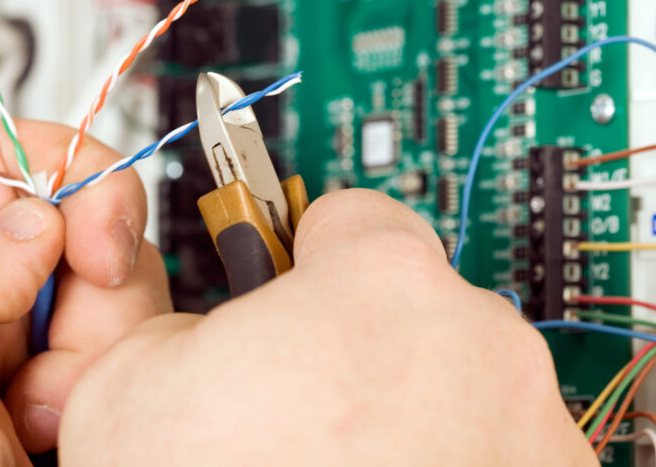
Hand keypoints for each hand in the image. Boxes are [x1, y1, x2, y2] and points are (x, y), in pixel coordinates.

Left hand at [0, 121, 170, 464]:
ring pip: (113, 287)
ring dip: (111, 349)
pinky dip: (136, 384)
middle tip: (59, 379)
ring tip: (63, 428)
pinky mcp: (90, 399)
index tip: (88, 241)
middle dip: (87, 287)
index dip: (48, 177)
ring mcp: (26, 368)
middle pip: (59, 225)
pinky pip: (142, 348)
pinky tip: (92, 436)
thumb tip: (32, 219)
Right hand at [60, 189, 596, 465]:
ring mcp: (529, 433)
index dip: (301, 255)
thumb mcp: (126, 388)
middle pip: (408, 303)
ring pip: (454, 381)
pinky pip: (490, 451)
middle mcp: (480, 346)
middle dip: (352, 343)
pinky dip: (445, 465)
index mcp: (380, 284)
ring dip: (404, 412)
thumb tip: (202, 334)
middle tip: (293, 411)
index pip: (350, 214)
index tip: (289, 284)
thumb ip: (174, 320)